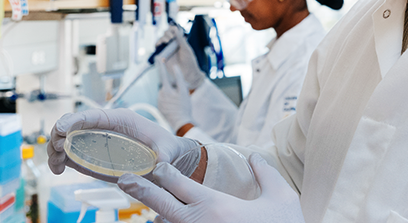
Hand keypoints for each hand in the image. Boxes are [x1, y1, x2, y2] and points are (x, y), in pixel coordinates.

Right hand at [47, 108, 201, 181]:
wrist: (167, 157)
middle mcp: (103, 126)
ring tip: (56, 164)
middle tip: (57, 149)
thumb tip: (160, 164)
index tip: (63, 127)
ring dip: (55, 148)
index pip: (94, 115)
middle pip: (73, 123)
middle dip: (59, 133)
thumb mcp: (168, 150)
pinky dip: (59, 160)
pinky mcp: (91, 154)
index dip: (76, 119)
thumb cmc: (167, 147)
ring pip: (66, 138)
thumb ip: (164, 155)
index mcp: (120, 119)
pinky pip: (69, 153)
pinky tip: (57, 169)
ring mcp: (94, 140)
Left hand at [117, 154, 305, 222]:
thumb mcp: (282, 198)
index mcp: (216, 205)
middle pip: (159, 202)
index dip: (163, 171)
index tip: (157, 166)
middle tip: (124, 180)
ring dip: (155, 216)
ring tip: (144, 208)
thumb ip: (266, 174)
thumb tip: (254, 157)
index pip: (177, 182)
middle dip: (140, 189)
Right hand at [156, 26, 204, 89]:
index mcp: (179, 41)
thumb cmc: (189, 61)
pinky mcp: (162, 57)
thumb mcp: (186, 49)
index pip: (173, 31)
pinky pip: (157, 49)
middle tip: (171, 38)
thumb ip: (180, 39)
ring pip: (160, 40)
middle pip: (165, 34)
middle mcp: (172, 45)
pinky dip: (157, 46)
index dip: (172, 30)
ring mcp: (167, 51)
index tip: (174, 32)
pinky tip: (161, 45)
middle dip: (167, 34)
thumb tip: (175, 28)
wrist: (187, 74)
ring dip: (162, 38)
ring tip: (167, 41)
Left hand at [158, 66, 194, 133]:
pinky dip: (169, 101)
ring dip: (170, 95)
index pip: (162, 74)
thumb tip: (175, 67)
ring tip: (178, 103)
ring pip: (165, 93)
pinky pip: (164, 101)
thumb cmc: (184, 107)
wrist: (181, 123)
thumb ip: (179, 78)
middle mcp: (160, 95)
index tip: (159, 57)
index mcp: (165, 89)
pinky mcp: (159, 108)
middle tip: (179, 96)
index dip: (161, 65)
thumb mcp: (184, 91)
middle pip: (165, 86)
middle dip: (171, 87)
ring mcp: (159, 102)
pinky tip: (175, 107)